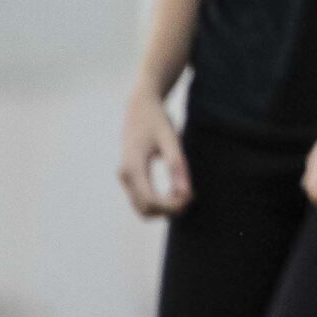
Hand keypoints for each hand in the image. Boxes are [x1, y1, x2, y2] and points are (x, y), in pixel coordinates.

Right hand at [117, 89, 191, 217]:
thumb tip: (185, 193)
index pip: (150, 201)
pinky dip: (159, 202)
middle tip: (191, 197)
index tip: (191, 197)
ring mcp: (124, 178)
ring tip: (186, 193)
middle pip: (145, 209)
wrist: (139, 107)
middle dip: (168, 210)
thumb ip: (177, 165)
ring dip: (164, 208)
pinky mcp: (129, 177)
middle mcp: (125, 176)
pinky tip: (176, 190)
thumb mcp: (171, 139)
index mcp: (133, 167)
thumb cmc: (157, 120)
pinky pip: (142, 199)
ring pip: (142, 208)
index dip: (171, 206)